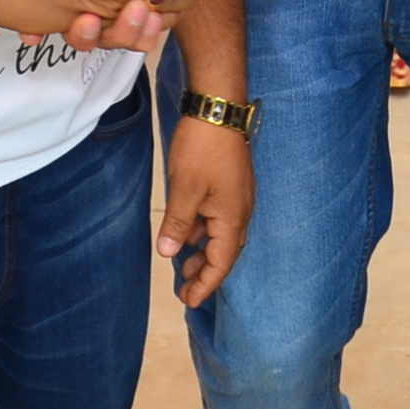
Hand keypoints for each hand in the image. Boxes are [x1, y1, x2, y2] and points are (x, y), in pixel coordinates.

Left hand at [160, 116, 253, 306]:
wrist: (218, 107)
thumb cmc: (202, 148)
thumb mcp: (185, 189)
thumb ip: (178, 224)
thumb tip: (168, 254)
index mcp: (233, 217)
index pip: (222, 262)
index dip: (206, 284)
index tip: (188, 301)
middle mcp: (241, 211)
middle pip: (225, 252)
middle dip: (205, 272)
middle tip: (183, 289)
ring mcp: (237, 197)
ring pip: (221, 235)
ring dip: (203, 251)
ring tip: (182, 264)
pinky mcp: (231, 184)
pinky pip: (218, 218)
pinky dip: (203, 231)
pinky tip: (187, 231)